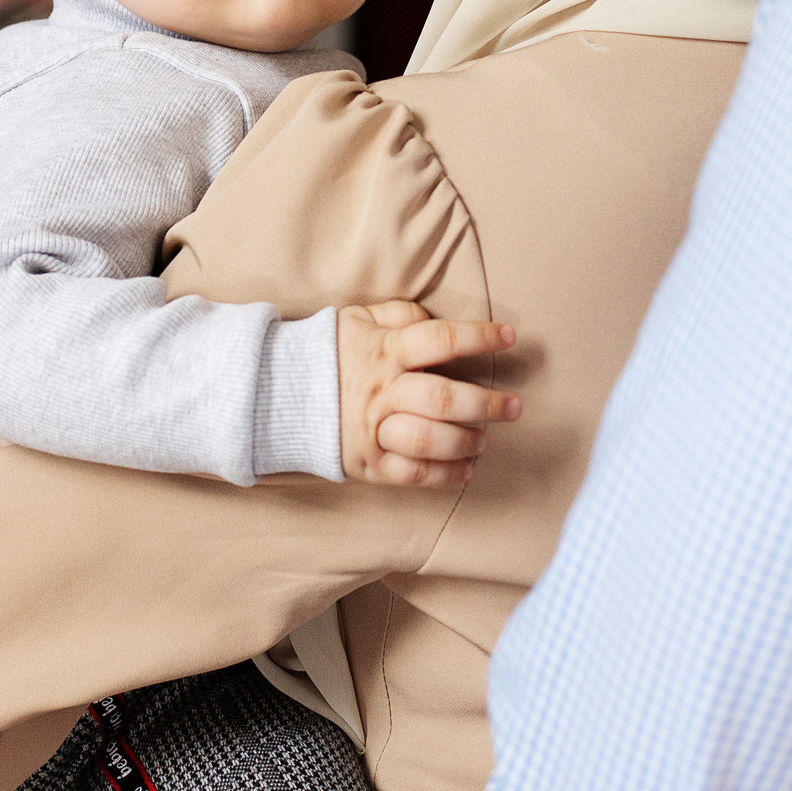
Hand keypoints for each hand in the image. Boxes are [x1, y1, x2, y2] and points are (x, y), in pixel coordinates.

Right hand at [337, 301, 519, 486]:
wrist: (277, 393)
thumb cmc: (328, 353)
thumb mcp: (356, 320)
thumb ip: (397, 314)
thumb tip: (430, 316)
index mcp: (384, 352)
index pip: (439, 340)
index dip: (479, 336)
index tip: (510, 336)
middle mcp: (382, 391)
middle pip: (442, 399)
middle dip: (486, 404)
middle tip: (514, 408)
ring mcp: (374, 429)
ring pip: (428, 440)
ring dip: (464, 442)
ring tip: (484, 440)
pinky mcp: (368, 462)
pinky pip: (411, 474)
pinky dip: (443, 476)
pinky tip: (465, 471)